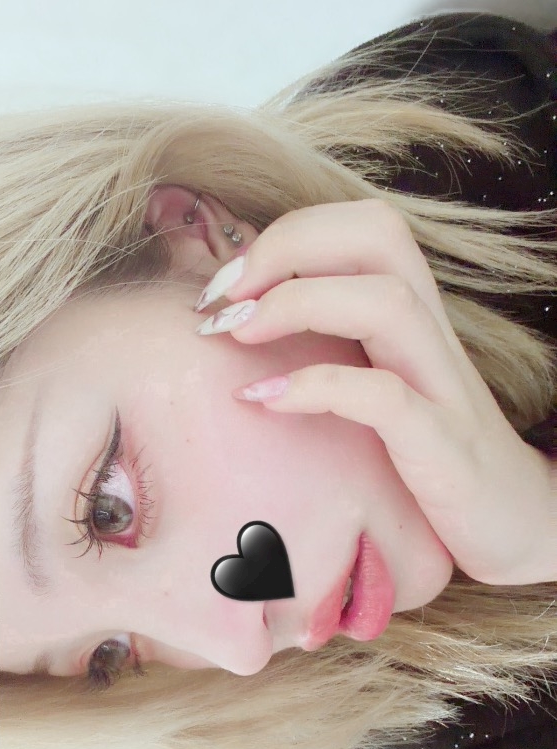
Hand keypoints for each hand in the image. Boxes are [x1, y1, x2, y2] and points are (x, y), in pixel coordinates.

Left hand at [195, 199, 554, 585]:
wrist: (524, 522)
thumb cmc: (433, 455)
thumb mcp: (385, 390)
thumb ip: (338, 350)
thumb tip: (245, 328)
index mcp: (415, 317)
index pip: (363, 227)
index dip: (287, 235)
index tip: (226, 286)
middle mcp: (433, 338)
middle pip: (379, 236)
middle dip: (288, 247)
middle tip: (224, 299)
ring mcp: (443, 389)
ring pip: (386, 302)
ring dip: (296, 304)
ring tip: (236, 336)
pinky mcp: (444, 449)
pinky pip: (385, 398)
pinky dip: (317, 389)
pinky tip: (264, 400)